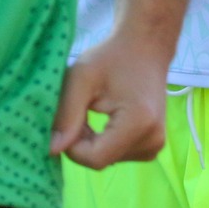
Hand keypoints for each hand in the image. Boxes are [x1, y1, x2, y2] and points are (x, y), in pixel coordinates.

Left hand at [50, 33, 170, 168]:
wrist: (144, 47)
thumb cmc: (111, 57)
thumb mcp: (81, 78)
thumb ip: (66, 115)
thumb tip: (52, 150)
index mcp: (138, 124)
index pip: (94, 158)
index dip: (72, 144)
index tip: (69, 117)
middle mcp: (152, 141)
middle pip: (100, 160)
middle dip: (81, 141)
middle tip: (82, 108)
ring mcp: (155, 145)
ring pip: (107, 159)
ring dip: (92, 142)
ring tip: (95, 109)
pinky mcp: (153, 146)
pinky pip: (117, 155)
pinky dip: (105, 142)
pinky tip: (107, 118)